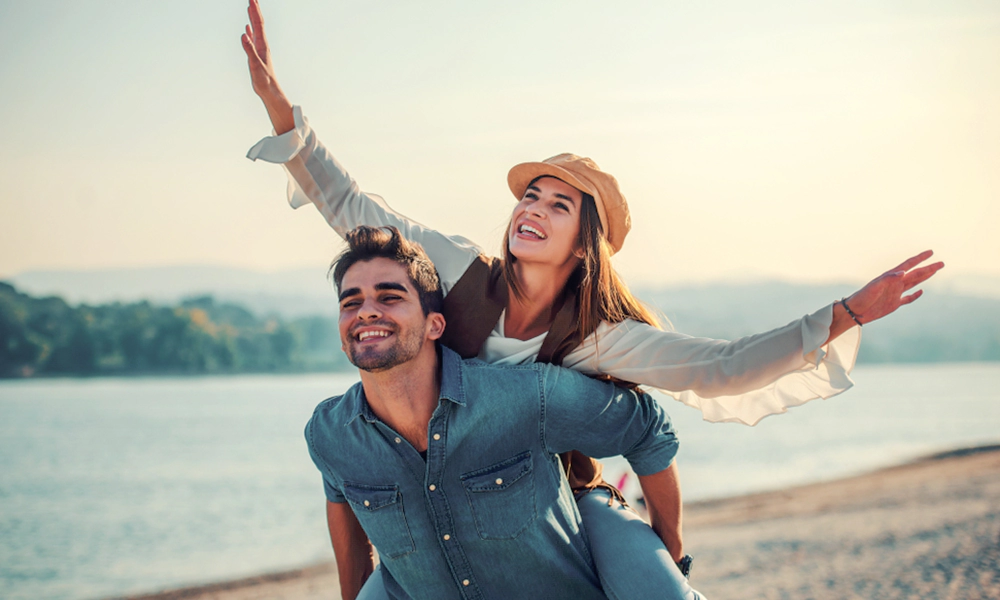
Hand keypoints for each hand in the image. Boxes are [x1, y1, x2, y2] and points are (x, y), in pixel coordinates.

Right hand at [241, 0, 293, 133]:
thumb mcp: (255, 65)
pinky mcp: (257, 54)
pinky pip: (252, 38)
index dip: (255, 11)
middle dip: (255, 10)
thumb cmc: (264, 81)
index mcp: (262, 45)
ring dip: (252, 17)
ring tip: (250, 7)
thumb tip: (244, 34)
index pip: (259, 24)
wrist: (270, 91)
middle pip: (258, 23)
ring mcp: (259, 49)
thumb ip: (249, 50)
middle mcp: (262, 45)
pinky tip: (247, 27)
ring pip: (256, 29)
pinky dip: (250, 30)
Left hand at [844, 250, 943, 324]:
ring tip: (935, 271)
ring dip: (925, 277)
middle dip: (929, 268)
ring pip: (914, 283)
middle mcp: (895, 284)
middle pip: (916, 274)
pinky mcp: (893, 304)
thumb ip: (888, 279)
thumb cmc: (862, 297)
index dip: (920, 258)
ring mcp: (895, 293)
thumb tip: (903, 272)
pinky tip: (921, 292)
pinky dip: (915, 295)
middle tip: (942, 263)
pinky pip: (907, 298)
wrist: (854, 311)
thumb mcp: (874, 287)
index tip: (931, 252)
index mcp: (891, 277)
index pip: (909, 265)